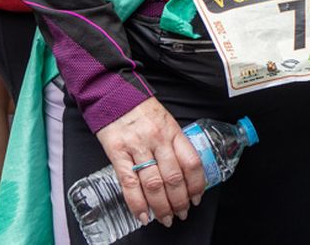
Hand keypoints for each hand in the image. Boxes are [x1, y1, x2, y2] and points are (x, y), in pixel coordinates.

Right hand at [94, 97, 205, 227]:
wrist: (112, 92)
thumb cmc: (140, 108)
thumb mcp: (165, 120)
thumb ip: (173, 143)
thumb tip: (183, 170)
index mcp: (172, 130)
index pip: (191, 162)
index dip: (196, 184)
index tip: (197, 197)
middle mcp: (157, 139)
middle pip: (173, 177)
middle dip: (179, 201)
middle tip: (182, 214)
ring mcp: (137, 146)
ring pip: (153, 184)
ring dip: (161, 206)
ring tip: (166, 218)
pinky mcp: (117, 152)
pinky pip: (129, 183)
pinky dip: (137, 203)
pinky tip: (143, 215)